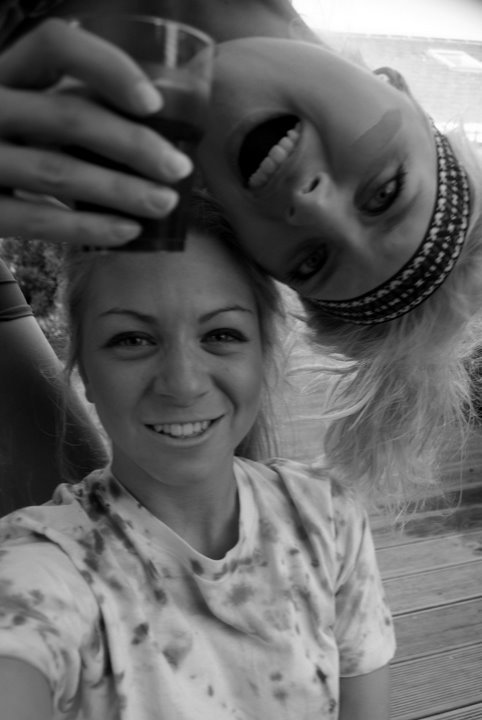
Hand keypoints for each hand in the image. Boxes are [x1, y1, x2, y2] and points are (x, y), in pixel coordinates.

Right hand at [0, 18, 192, 245]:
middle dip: (133, 144)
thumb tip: (156, 138)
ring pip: (57, 171)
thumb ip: (67, 112)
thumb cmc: (9, 146)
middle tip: (178, 168)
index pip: (53, 46)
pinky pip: (39, 220)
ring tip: (164, 202)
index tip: (153, 103)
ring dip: (121, 189)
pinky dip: (89, 227)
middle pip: (66, 116)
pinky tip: (128, 230)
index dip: (107, 68)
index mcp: (4, 73)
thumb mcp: (27, 113)